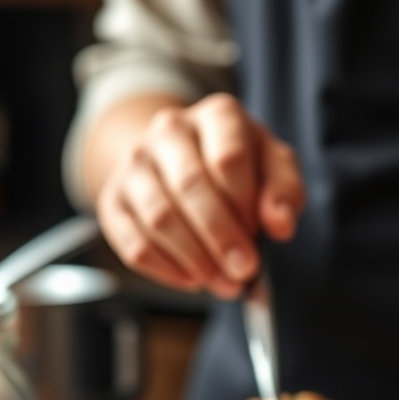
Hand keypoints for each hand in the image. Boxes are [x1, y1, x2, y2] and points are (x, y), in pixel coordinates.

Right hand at [95, 92, 305, 297]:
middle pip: (191, 185)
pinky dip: (165, 269)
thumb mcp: (274, 168)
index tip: (261, 236)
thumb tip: (281, 224)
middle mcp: (170, 130)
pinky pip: (133, 242)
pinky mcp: (113, 199)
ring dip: (195, 258)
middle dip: (221, 236)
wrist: (182, 159)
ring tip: (224, 283)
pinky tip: (192, 280)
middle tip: (244, 271)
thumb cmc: (238, 167)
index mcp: (217, 115)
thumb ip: (285, 191)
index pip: (229, 158)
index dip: (245, 204)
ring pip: (159, 216)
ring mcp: (135, 163)